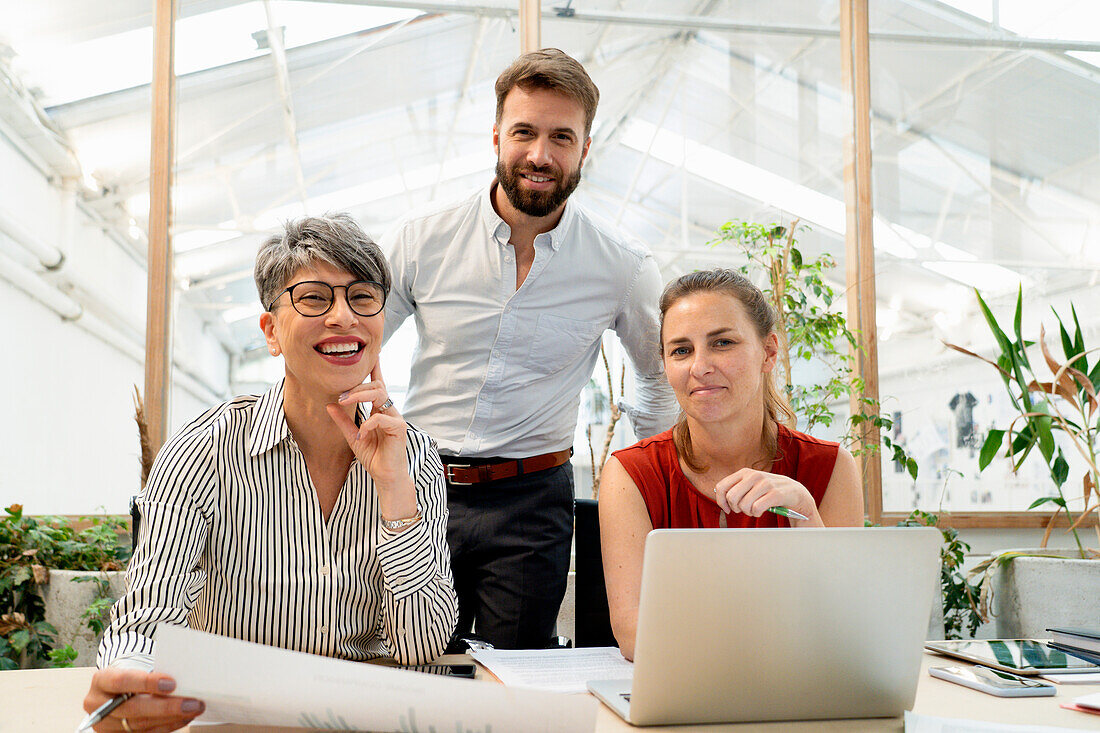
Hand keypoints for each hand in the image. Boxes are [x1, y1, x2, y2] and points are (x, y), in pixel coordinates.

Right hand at [84, 668, 203, 732]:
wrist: (114, 691)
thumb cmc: (130, 677)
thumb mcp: (133, 669)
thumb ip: (152, 675)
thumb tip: (183, 680)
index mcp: (101, 680)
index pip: (123, 681)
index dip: (147, 682)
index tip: (172, 683)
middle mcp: (98, 704)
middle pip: (133, 708)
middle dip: (166, 706)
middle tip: (191, 703)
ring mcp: (105, 724)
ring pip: (140, 724)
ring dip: (171, 718)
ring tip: (192, 709)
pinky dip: (167, 726)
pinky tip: (182, 719)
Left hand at [327, 362, 416, 520]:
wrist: (386, 476)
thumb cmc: (374, 457)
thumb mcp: (352, 436)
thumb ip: (343, 420)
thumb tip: (329, 404)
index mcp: (381, 410)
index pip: (378, 385)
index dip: (376, 369)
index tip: (373, 354)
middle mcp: (390, 410)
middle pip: (377, 385)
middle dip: (357, 386)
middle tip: (340, 396)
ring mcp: (396, 418)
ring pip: (380, 394)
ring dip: (360, 395)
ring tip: (345, 402)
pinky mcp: (399, 428)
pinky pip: (381, 417)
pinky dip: (367, 423)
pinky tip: (361, 434)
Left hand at [714, 468, 820, 525]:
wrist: (795, 492)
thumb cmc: (768, 491)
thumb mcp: (751, 485)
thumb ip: (736, 488)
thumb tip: (720, 498)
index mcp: (744, 472)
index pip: (722, 486)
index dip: (721, 501)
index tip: (727, 509)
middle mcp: (754, 475)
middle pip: (732, 497)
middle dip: (736, 508)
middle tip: (744, 510)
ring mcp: (765, 483)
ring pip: (744, 505)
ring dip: (748, 512)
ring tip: (754, 510)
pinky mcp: (775, 493)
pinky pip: (757, 508)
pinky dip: (757, 513)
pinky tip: (761, 511)